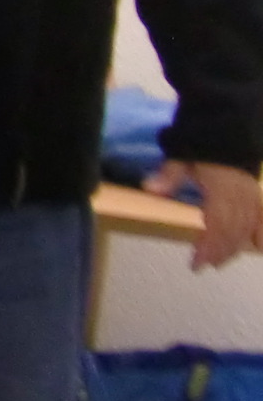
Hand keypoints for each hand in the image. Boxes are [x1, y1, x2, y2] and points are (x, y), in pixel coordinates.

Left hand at [144, 160, 262, 268]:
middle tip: (203, 265)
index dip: (209, 245)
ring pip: (247, 228)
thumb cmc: (201, 151)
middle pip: (233, 230)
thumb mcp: (181, 159)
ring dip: (233, 247)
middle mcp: (241, 197)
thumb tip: (149, 188)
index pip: (218, 223)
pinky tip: (259, 247)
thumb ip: (169, 175)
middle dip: (218, 251)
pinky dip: (261, 234)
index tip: (196, 262)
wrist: (226, 136)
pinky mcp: (258, 198)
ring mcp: (253, 198)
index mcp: (222, 189)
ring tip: (218, 262)